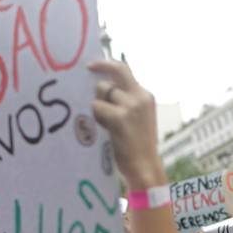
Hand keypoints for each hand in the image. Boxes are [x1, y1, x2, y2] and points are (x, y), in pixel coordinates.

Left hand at [90, 60, 165, 189]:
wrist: (145, 167)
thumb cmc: (138, 147)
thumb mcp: (138, 118)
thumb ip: (126, 102)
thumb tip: (101, 88)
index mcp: (146, 96)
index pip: (124, 70)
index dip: (106, 64)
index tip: (91, 65)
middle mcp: (140, 97)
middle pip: (111, 77)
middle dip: (98, 85)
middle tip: (86, 91)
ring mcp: (131, 106)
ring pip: (102, 91)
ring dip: (97, 106)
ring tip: (104, 124)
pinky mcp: (120, 117)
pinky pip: (97, 107)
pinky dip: (96, 117)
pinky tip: (103, 129)